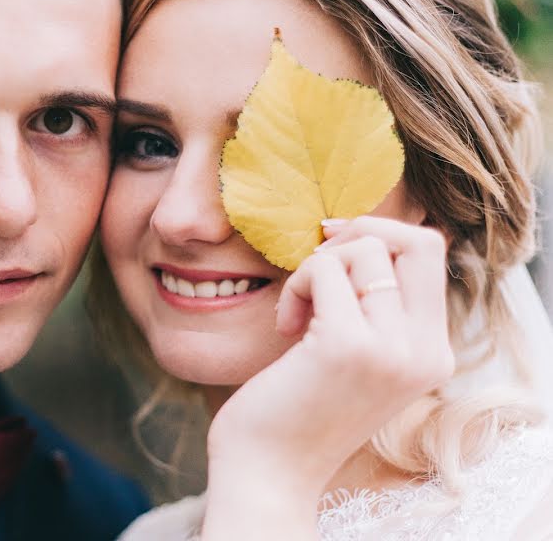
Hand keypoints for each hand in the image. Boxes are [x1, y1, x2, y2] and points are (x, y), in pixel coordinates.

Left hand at [203, 217, 453, 539]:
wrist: (271, 471)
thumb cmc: (300, 407)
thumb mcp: (358, 356)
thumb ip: (376, 308)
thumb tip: (355, 233)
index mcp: (433, 353)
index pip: (431, 256)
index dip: (382, 237)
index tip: (335, 253)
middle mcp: (425, 352)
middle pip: (417, 241)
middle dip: (359, 235)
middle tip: (318, 269)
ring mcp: (391, 350)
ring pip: (364, 250)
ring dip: (317, 268)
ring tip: (298, 313)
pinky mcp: (348, 346)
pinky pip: (325, 270)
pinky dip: (297, 285)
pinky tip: (285, 326)